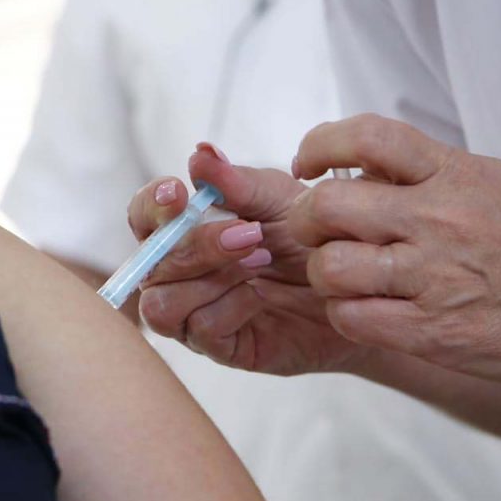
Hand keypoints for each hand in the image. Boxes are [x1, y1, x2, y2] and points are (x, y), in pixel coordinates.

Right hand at [128, 144, 364, 374]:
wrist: (356, 286)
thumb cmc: (310, 239)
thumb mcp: (279, 200)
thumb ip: (237, 181)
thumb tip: (200, 153)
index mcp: (185, 231)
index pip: (144, 218)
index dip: (152, 206)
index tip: (179, 193)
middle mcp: (180, 275)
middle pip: (151, 265)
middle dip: (196, 245)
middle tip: (250, 232)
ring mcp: (195, 313)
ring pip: (162, 305)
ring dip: (210, 278)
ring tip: (259, 260)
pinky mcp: (220, 347)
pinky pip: (201, 329)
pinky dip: (231, 307)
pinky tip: (261, 296)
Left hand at [288, 114, 500, 386]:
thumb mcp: (486, 181)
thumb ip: (422, 169)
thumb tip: (358, 161)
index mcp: (452, 174)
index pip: (367, 137)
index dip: (319, 145)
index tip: (307, 165)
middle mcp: (438, 219)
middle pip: (328, 206)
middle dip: (304, 220)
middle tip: (312, 231)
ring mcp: (434, 277)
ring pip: (330, 267)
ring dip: (322, 274)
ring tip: (341, 276)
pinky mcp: (432, 330)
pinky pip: (351, 317)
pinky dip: (344, 313)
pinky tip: (363, 309)